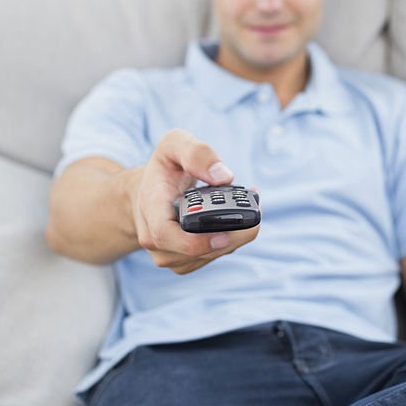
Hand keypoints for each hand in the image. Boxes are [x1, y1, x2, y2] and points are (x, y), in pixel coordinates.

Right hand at [131, 128, 258, 273]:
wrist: (150, 192)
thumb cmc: (165, 167)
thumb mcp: (175, 144)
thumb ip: (197, 153)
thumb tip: (224, 177)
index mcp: (150, 208)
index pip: (165, 235)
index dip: (196, 241)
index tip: (224, 234)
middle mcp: (154, 238)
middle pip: (198, 251)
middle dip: (233, 234)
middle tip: (256, 209)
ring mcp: (169, 254)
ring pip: (211, 255)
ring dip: (236, 236)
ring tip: (250, 208)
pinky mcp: (184, 261)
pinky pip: (213, 256)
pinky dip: (231, 240)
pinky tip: (239, 220)